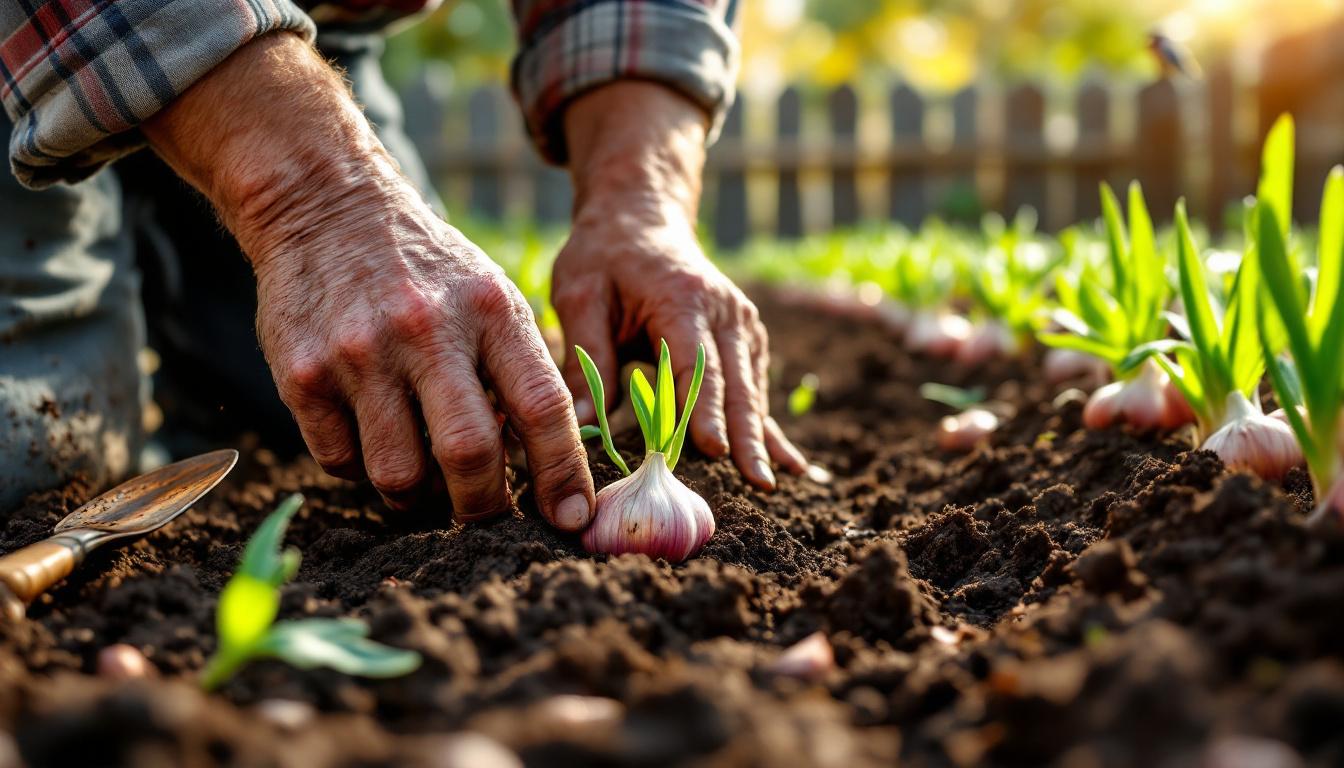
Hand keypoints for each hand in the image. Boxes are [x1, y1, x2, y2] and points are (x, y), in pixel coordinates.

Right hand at [142, 33, 593, 527]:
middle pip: (469, 454)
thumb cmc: (429, 272)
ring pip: (399, 474)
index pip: (542, 407)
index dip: (562, 473)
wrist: (325, 205)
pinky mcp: (301, 374)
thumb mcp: (490, 296)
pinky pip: (340, 462)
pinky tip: (373, 440)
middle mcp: (426, 331)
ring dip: (418, 499)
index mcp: (490, 311)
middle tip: (487, 513)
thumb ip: (519, 371)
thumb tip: (549, 467)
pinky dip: (362, 470)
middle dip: (484, 505)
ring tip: (425, 484)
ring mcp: (359, 354)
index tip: (572, 516)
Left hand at [557, 83, 806, 488]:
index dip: (702, 408)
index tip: (713, 449)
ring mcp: (741, 325)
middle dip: (746, 435)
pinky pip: (754, 388)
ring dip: (759, 437)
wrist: (641, 220)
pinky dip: (768, 427)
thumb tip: (581, 425)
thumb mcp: (579, 296)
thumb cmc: (603, 259)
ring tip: (767, 483)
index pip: (695, 362)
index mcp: (683, 298)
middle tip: (756, 482)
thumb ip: (585, 360)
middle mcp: (724, 312)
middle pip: (736, 382)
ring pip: (750, 390)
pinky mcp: (744, 340)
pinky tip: (791, 464)